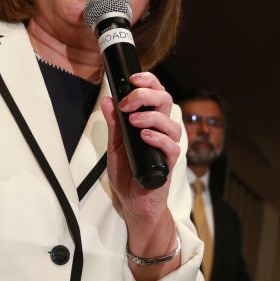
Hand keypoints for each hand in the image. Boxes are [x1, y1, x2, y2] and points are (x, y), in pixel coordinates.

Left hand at [100, 72, 181, 222]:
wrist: (133, 201)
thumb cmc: (127, 172)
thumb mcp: (114, 144)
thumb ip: (113, 123)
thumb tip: (108, 100)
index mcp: (150, 121)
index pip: (156, 93)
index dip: (148, 81)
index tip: (133, 79)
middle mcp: (161, 130)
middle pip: (165, 100)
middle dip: (146, 95)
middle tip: (128, 103)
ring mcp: (167, 145)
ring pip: (170, 122)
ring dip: (151, 117)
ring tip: (133, 122)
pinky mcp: (170, 162)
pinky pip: (171, 146)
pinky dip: (158, 139)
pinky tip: (145, 137)